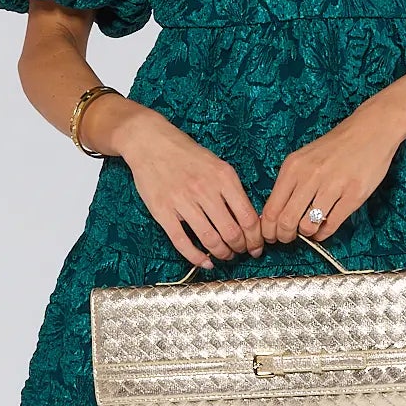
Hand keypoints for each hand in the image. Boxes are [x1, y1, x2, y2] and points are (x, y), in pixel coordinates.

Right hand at [112, 104, 263, 268]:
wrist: (150, 142)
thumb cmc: (186, 154)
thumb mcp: (218, 164)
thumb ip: (233, 190)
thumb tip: (249, 219)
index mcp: (224, 177)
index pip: (248, 217)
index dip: (255, 238)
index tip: (256, 246)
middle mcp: (205, 190)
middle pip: (232, 232)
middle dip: (240, 248)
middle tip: (241, 252)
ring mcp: (182, 201)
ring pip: (210, 240)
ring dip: (222, 254)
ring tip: (225, 256)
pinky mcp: (163, 212)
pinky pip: (182, 242)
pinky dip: (196, 258)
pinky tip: (205, 263)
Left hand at [260, 104, 401, 245]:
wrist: (370, 130)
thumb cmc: (336, 146)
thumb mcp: (304, 158)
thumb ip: (289, 183)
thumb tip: (275, 215)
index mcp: (293, 167)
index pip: (271, 209)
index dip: (269, 229)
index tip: (272, 235)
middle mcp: (310, 176)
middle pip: (286, 222)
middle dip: (285, 236)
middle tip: (289, 238)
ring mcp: (333, 186)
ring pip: (308, 226)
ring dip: (307, 234)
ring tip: (310, 229)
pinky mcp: (353, 196)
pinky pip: (331, 226)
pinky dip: (324, 233)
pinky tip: (323, 228)